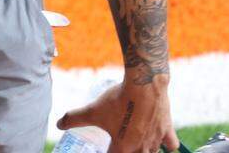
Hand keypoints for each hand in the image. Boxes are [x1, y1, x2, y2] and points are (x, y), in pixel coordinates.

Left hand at [56, 77, 179, 152]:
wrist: (144, 84)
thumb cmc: (118, 99)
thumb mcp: (93, 110)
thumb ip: (74, 119)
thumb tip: (58, 124)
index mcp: (122, 149)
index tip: (107, 150)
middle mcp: (140, 149)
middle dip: (128, 152)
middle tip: (123, 144)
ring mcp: (155, 141)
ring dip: (145, 151)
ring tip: (136, 144)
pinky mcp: (167, 130)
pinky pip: (170, 145)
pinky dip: (166, 145)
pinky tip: (160, 141)